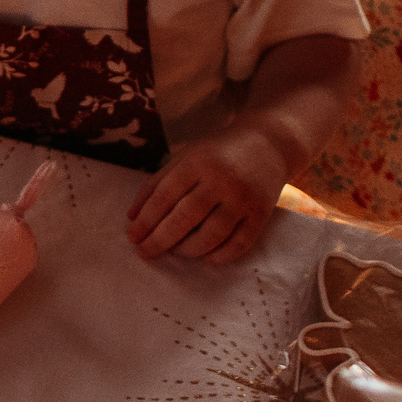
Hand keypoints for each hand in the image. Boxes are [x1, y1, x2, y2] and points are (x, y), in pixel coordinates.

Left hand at [126, 123, 286, 262]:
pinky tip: (205, 258)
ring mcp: (244, 198)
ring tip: (174, 252)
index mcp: (198, 162)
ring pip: (212, 234)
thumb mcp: (185, 157)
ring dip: (188, 249)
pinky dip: (220, 256)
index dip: (146, 219)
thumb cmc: (217, 152)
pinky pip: (240, 243)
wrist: (269, 143)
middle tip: (145, 252)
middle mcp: (222, 180)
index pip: (165, 196)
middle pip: (185, 217)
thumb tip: (132, 217)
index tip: (132, 236)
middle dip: (160, 239)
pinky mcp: (262, 213)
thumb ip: (158, 183)